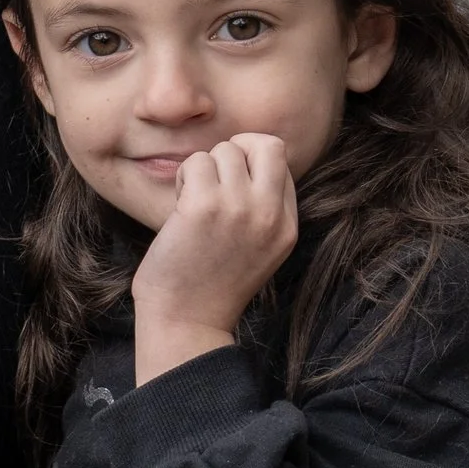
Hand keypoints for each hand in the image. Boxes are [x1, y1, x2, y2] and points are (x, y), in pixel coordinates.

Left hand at [130, 135, 295, 382]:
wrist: (187, 322)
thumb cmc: (213, 283)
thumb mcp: (261, 248)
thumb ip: (265, 209)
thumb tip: (249, 159)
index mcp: (287, 226)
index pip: (282, 163)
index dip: (251, 166)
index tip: (231, 190)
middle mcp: (270, 214)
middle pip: (267, 144)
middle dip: (237, 150)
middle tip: (217, 177)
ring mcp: (239, 208)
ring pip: (224, 150)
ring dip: (203, 169)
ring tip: (195, 200)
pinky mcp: (204, 206)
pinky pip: (196, 162)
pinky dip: (184, 178)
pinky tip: (181, 208)